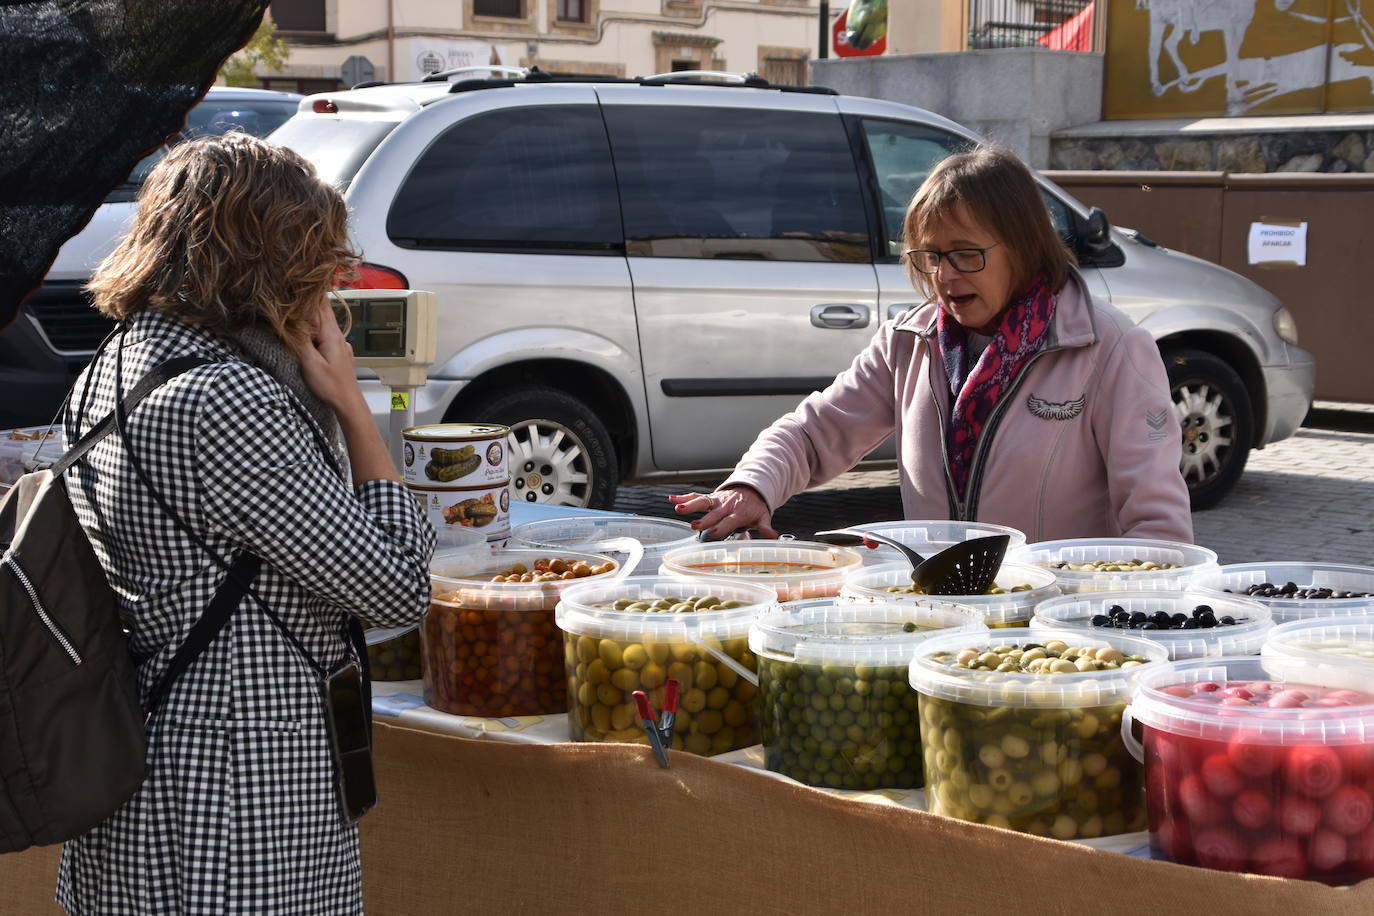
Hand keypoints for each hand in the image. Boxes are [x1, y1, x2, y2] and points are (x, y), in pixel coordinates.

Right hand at [298, 297, 364, 414]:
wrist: (348, 402)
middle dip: (308, 301)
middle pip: (322, 312)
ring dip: (311, 315)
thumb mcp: (311, 364)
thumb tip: (291, 321)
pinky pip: (325, 334)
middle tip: (293, 290)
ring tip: (296, 307)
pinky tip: (307, 331)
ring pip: (323, 323)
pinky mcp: (338, 352)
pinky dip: (315, 329)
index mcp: (332, 335)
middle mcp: (338, 336)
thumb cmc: (332, 386)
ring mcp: (339, 344)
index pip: (321, 305)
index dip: (311, 292)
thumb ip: (301, 341)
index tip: (300, 281)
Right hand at [669, 486, 776, 538]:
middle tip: (694, 525)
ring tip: (678, 508)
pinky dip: (684, 497)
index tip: (714, 532)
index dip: (723, 526)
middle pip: (714, 513)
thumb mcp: (763, 517)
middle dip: (704, 519)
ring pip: (702, 501)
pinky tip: (672, 499)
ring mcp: (717, 500)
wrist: (751, 489)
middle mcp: (726, 505)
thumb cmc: (756, 507)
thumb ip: (766, 527)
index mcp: (739, 513)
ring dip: (690, 505)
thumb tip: (773, 536)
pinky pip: (696, 496)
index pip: (730, 521)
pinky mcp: (710, 497)